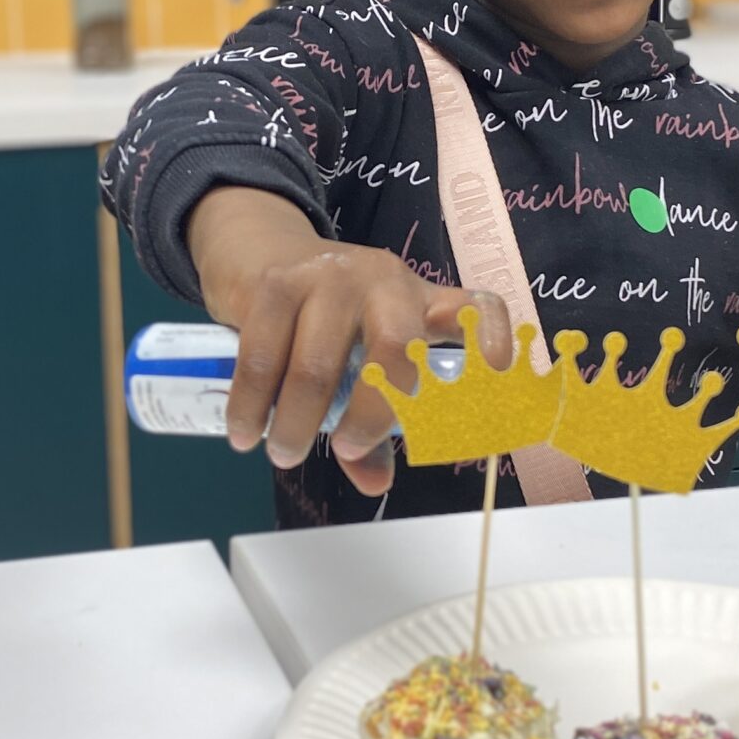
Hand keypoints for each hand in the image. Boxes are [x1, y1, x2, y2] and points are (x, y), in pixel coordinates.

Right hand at [186, 186, 512, 495]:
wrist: (260, 254)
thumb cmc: (325, 321)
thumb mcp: (360, 363)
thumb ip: (372, 424)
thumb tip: (375, 484)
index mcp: (423, 302)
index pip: (478, 309)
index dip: (493, 345)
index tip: (494, 392)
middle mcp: (387, 280)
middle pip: (395, 348)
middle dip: (370, 415)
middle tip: (342, 452)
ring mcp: (331, 275)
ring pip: (319, 364)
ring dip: (296, 424)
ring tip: (282, 453)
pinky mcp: (277, 281)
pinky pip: (264, 356)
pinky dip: (252, 405)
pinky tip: (245, 431)